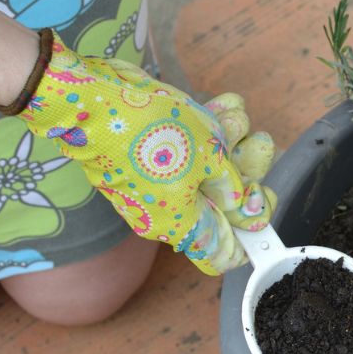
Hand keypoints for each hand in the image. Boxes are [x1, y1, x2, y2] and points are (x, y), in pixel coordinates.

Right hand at [17, 31, 275, 274]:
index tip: (261, 204)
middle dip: (246, 172)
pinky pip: (187, 148)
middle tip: (258, 145)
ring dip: (231, 141)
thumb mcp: (208, 159)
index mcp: (181, 225)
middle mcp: (166, 211)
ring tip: (237, 118)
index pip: (223, 255)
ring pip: (208, 171)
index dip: (249, 236)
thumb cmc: (149, 132)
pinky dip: (208, 127)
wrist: (91, 98)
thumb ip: (234, 189)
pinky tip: (225, 105)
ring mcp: (155, 183)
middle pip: (222, 206)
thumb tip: (251, 216)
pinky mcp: (148, 156)